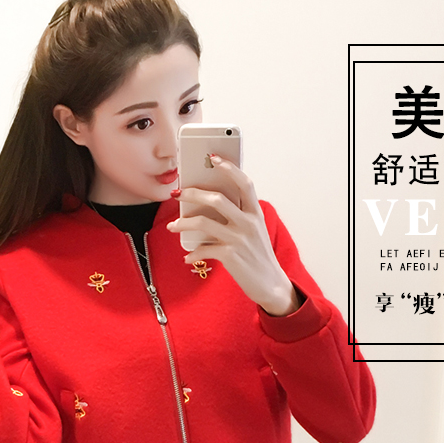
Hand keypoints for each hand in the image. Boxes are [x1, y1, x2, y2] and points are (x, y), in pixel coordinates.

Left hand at [166, 154, 302, 315]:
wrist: (271, 284)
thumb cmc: (258, 256)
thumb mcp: (255, 231)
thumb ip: (239, 215)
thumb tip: (210, 203)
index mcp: (256, 213)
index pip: (244, 183)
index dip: (229, 168)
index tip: (213, 158)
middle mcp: (249, 223)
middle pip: (217, 198)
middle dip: (192, 193)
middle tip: (178, 194)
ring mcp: (239, 239)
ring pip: (203, 222)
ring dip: (183, 223)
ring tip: (173, 226)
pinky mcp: (230, 255)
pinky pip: (203, 249)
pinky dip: (192, 253)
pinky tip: (188, 257)